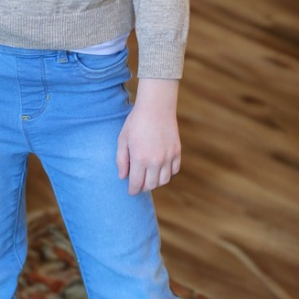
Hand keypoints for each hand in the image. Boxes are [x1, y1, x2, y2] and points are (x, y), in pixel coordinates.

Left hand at [116, 78, 180, 194]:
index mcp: (139, 159)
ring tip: (149, 177)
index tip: (130, 191)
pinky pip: (174, 171)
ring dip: (155, 182)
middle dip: (143, 187)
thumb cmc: (136, 122)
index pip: (136, 184)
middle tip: (138, 184)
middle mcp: (155, 161)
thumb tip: (122, 177)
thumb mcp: (123, 139)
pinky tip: (160, 169)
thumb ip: (121, 160)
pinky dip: (167, 173)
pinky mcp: (177, 152)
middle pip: (150, 185)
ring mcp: (168, 157)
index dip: (132, 190)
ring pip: (164, 181)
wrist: (156, 107)